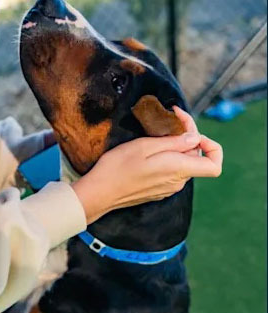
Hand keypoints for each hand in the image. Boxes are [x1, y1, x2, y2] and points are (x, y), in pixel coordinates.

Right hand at [72, 107, 222, 223]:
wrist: (99, 193)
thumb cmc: (118, 167)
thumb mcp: (144, 146)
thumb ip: (173, 142)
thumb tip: (195, 138)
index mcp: (178, 169)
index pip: (214, 165)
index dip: (212, 147)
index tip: (193, 133)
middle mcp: (177, 182)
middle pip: (196, 158)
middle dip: (187, 138)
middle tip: (170, 119)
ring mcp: (168, 188)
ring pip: (182, 164)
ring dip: (175, 148)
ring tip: (156, 134)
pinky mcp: (158, 190)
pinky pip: (171, 172)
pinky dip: (166, 158)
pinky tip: (148, 152)